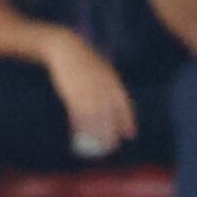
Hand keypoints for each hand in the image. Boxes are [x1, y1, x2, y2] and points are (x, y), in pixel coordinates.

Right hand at [41, 32, 137, 156]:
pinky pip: (77, 113)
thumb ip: (111, 86)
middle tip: (112, 146)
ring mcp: (87, 90)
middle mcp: (102, 87)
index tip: (130, 135)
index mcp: (112, 81)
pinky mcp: (72, 93)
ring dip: (96, 134)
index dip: (127, 121)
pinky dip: (79, 125)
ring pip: (94, 118)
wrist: (66, 49)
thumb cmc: (85, 61)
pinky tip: (78, 134)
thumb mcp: (104, 70)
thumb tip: (118, 103)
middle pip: (110, 115)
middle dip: (112, 132)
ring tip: (98, 146)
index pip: (124, 105)